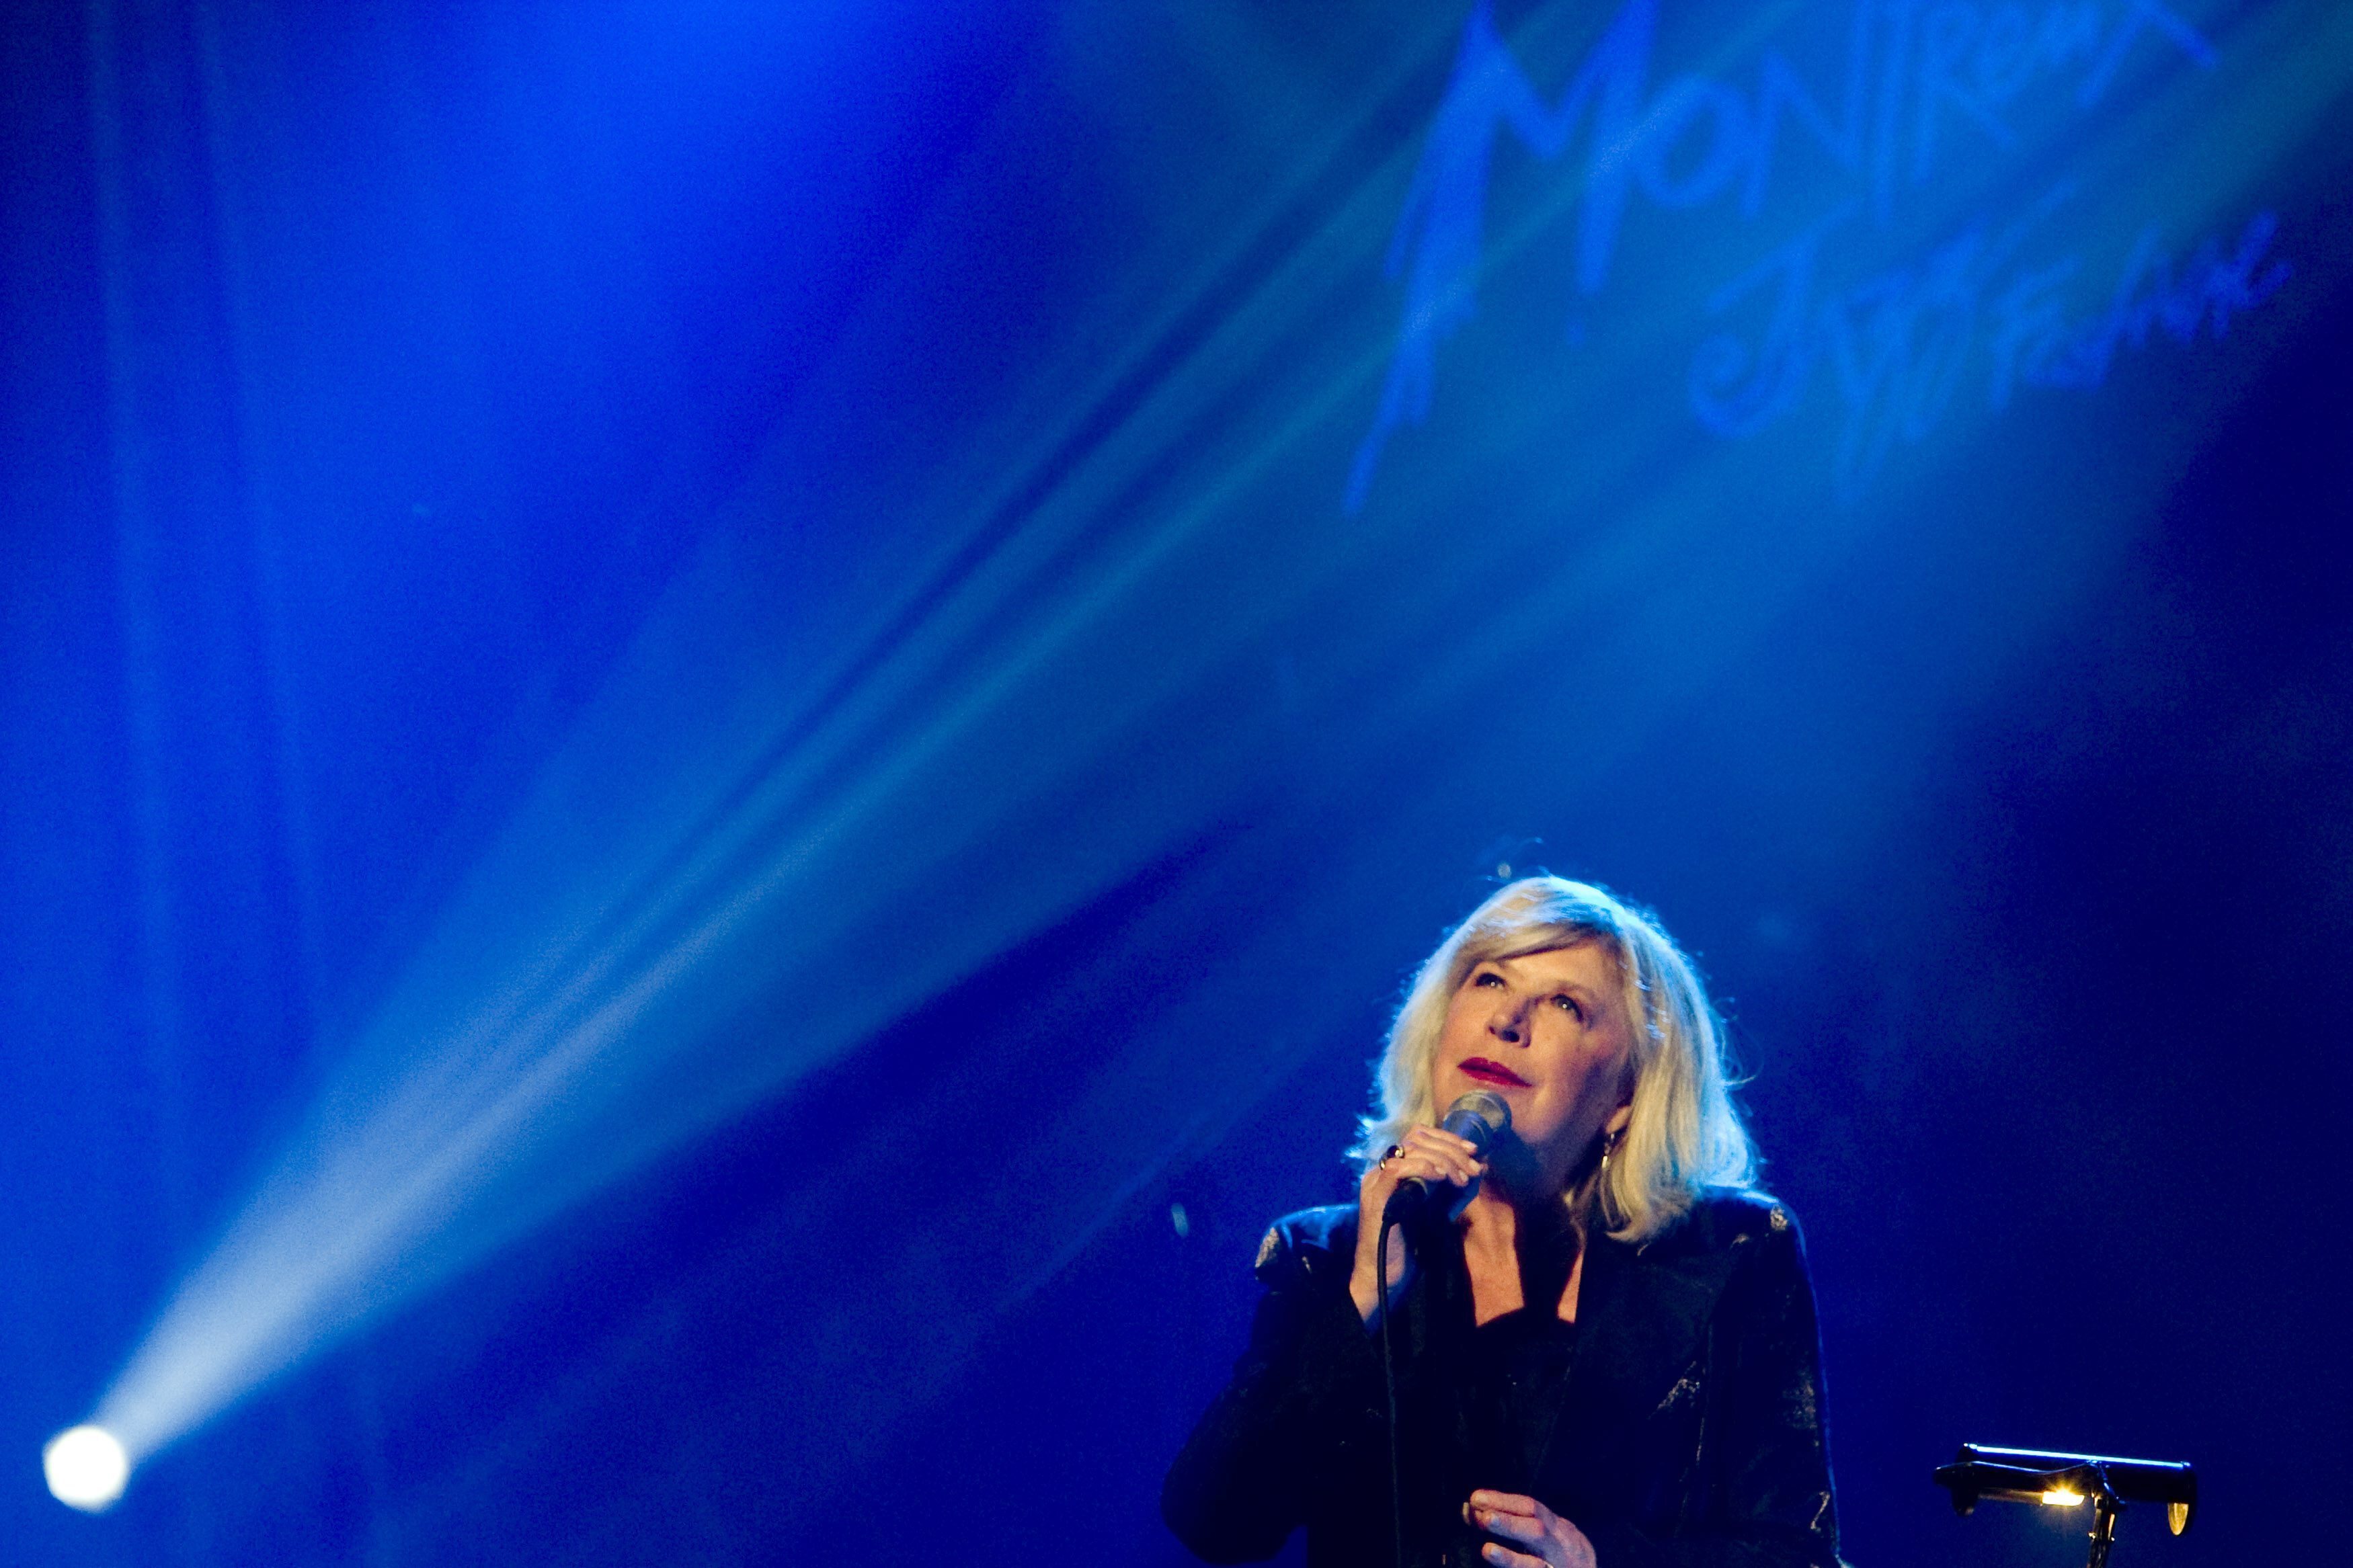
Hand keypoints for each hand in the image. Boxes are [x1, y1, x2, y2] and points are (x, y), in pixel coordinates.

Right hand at [1348, 1124, 1484, 1319]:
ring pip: (1410, 1149)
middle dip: (1451, 1148)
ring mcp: (1376, 1182)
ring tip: (1462, 1179)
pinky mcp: (1376, 1196)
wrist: (1387, 1278)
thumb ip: (1457, 1188)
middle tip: (1473, 1168)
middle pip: (1416, 1138)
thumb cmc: (1412, 1248)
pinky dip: (1424, 1168)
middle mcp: (1382, 1171)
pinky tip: (1443, 1179)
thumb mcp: (1441, 1210)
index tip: (1473, 1150)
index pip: (1418, 1136)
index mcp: (1394, 1172)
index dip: (1448, 1138)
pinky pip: (1398, 1169)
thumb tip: (1481, 1165)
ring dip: (1443, 1160)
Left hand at [1465, 1490, 1596, 1567]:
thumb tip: (1469, 1510)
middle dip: (1510, 1524)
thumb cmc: (1559, 1550)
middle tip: (1483, 1518)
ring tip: (1488, 1551)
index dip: (1504, 1501)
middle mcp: (1560, 1547)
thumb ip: (1510, 1520)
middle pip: (1537, 1533)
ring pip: (1536, 1566)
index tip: (1477, 1499)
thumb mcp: (1543, 1531)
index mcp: (1556, 1527)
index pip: (1531, 1508)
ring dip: (1511, 1559)